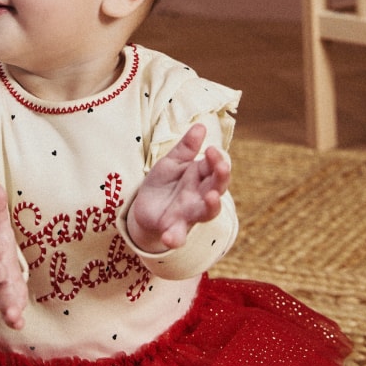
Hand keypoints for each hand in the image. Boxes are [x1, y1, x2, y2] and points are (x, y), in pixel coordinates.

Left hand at [127, 124, 229, 253]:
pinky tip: (170, 239)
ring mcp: (189, 213)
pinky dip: (176, 238)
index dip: (217, 158)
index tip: (211, 150)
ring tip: (212, 197)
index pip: (215, 166)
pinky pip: (178, 235)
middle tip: (221, 166)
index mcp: (201, 176)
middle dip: (221, 177)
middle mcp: (200, 195)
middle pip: (218, 186)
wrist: (144, 207)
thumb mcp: (171, 162)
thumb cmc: (163, 182)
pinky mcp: (173, 228)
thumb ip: (185, 148)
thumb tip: (200, 126)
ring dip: (212, 205)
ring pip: (207, 211)